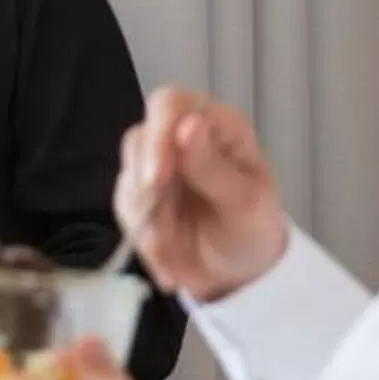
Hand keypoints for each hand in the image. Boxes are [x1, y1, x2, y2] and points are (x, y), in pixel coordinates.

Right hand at [115, 87, 287, 302]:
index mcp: (215, 125)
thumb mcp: (245, 203)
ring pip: (128, 180)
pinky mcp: (137, 195)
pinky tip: (169, 259)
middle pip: (139, 139)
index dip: (158, 137)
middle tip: (163, 232)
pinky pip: (125, 211)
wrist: (237, 274)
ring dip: (148, 222)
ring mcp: (154, 165)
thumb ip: (213, 167)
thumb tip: (188, 124)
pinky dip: (144, 240)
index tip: (156, 180)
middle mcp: (180, 137)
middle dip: (147, 190)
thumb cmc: (253, 230)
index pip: (170, 105)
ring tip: (178, 253)